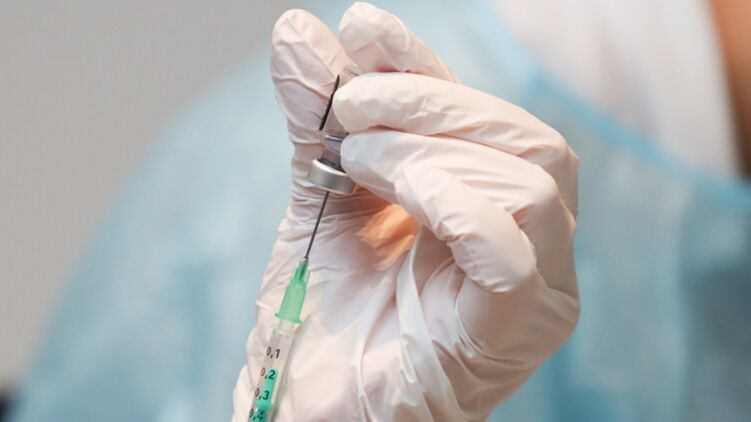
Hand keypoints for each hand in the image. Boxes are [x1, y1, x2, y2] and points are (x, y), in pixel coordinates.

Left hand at [233, 3, 578, 420]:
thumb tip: (298, 30)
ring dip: (430, 148)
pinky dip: (450, 201)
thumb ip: (320, 121)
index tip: (365, 28)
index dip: (433, 67)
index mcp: (493, 209)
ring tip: (357, 157)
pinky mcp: (513, 330)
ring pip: (529, 179)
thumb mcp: (324, 197)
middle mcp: (530, 245)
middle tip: (348, 106)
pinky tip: (394, 195)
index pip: (487, 120)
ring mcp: (535, 290)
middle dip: (430, 103)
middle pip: (528, 140)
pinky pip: (511, 248)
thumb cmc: (327, 315)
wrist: (311, 409)